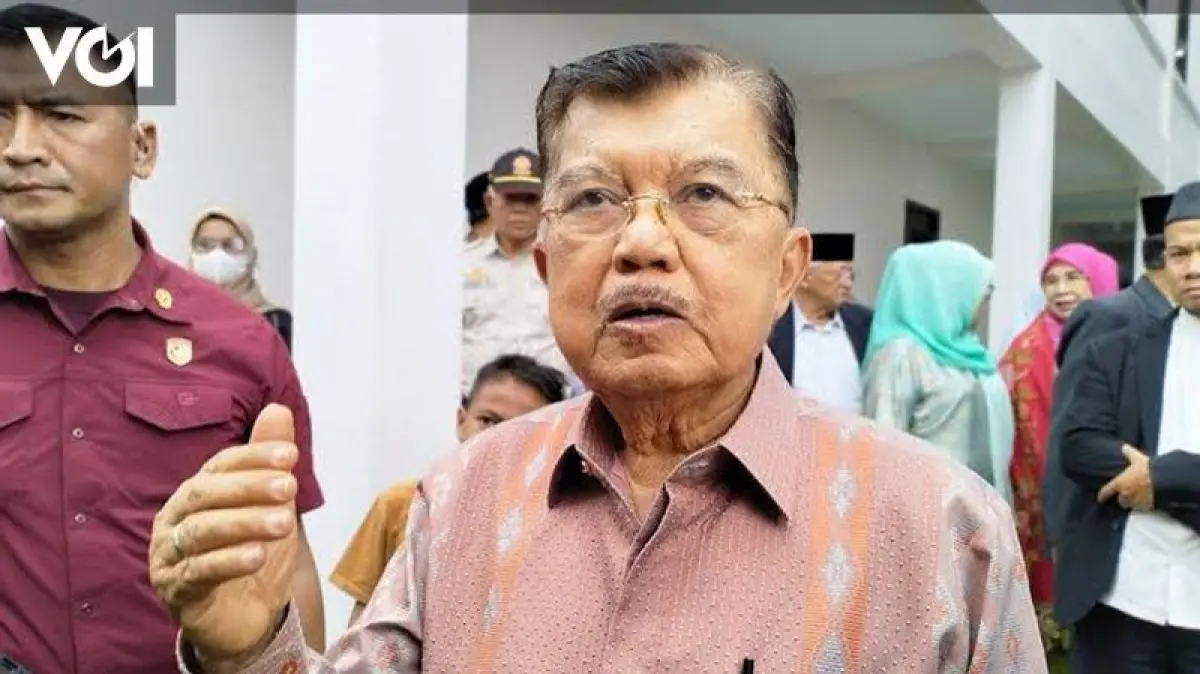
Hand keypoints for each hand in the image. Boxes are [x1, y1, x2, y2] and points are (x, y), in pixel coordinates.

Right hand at [148, 404, 300, 666]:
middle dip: (249, 486)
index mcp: (196, 492)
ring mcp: (170, 555)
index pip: (219, 464)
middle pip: (205, 494)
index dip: (253, 457)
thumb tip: (278, 409)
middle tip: (290, 485)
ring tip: (283, 523)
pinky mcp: (176, 590)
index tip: (290, 454)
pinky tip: (256, 556)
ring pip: (202, 532)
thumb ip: (268, 460)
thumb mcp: (270, 505)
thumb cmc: (252, 553)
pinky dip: (228, 562)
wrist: (246, 617)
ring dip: (245, 524)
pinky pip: (198, 572)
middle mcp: (175, 519)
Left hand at [1098, 444, 1154, 510]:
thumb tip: (1124, 447)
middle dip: (1123, 500)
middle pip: (1121, 501)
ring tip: (1138, 499)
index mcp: (1119, 483)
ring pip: (1132, 505)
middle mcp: (1125, 494)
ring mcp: (1136, 502)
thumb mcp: (1138, 458)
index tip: (1100, 499)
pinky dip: (1144, 506)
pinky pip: (1143, 508)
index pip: (1107, 491)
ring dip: (1133, 503)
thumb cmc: (1148, 469)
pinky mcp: (1147, 507)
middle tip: (1127, 496)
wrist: (1164, 480)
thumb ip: (1130, 453)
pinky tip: (1148, 501)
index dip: (1103, 495)